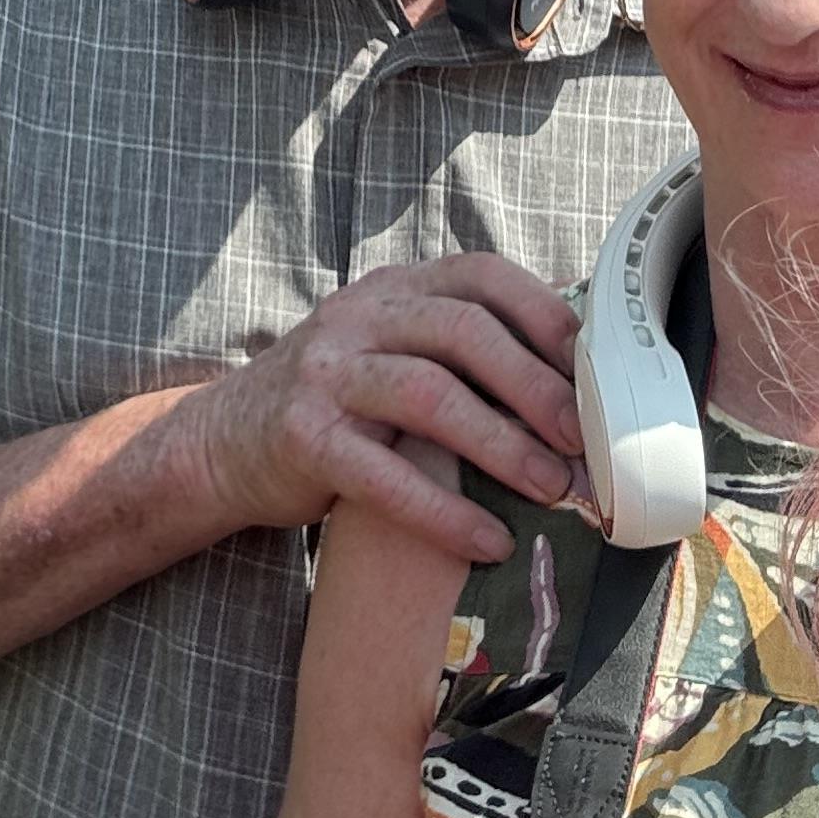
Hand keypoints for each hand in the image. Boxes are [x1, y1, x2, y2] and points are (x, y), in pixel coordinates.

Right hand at [178, 255, 581, 560]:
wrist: (222, 443)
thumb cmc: (335, 402)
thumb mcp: (391, 350)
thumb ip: (460, 347)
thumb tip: (577, 372)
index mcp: (393, 290)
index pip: (480, 276)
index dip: (545, 315)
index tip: (596, 368)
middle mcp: (358, 317)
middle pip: (464, 332)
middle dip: (536, 387)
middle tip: (585, 441)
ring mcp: (326, 374)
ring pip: (428, 395)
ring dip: (502, 445)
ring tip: (553, 490)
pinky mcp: (303, 439)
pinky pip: (384, 474)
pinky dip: (445, 511)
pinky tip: (489, 540)